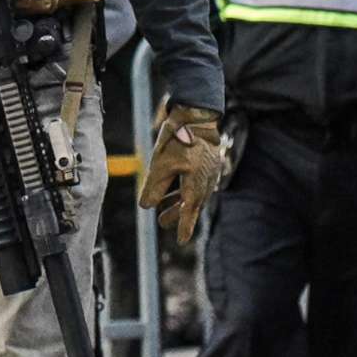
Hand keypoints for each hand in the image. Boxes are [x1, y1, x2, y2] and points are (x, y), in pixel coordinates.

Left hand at [137, 102, 225, 245]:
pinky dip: (186, 188)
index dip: (184, 227)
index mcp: (195, 184)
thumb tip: (146, 206)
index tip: (181, 241)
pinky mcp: (209, 161)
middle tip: (163, 222)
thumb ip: (154, 188)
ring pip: (195, 192)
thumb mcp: (160, 165)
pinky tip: (177, 187)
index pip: (189, 211)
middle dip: (178, 214)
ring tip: (165, 207)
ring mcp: (210, 170)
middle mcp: (206, 180)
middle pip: (192, 204)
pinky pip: (198, 181)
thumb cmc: (178, 139)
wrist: (196, 115)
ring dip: (180, 201)